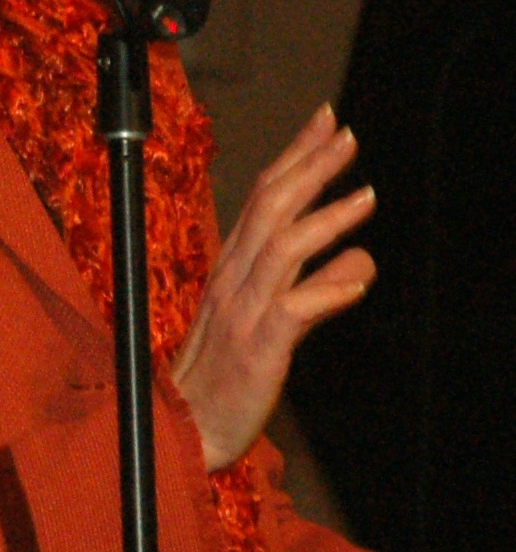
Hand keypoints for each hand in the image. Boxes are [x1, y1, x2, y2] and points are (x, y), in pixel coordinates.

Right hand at [171, 102, 374, 472]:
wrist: (184, 428)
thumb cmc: (226, 374)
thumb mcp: (268, 320)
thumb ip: (314, 285)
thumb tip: (360, 260)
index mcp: (231, 267)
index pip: (263, 196)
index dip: (295, 156)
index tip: (324, 122)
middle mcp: (233, 279)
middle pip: (271, 207)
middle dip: (311, 167)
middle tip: (347, 135)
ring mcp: (243, 312)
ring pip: (283, 249)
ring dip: (327, 219)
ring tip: (366, 196)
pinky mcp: (257, 350)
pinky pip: (292, 312)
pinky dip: (326, 291)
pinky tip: (357, 279)